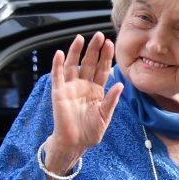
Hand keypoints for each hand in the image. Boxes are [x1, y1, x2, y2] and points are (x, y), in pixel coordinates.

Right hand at [46, 32, 122, 167]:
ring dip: (76, 52)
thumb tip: (120, 85)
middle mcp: (84, 86)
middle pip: (89, 63)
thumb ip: (111, 100)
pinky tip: (60, 53)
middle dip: (94, 49)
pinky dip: (58, 65)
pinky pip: (58, 76)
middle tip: (99, 35)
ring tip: (80, 38)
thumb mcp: (105, 115)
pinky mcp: (59, 93)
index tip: (111, 44)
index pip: (103, 70)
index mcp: (97, 90)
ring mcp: (71, 88)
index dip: (106, 57)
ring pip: (74, 66)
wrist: (75, 143)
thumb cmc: (90, 131)